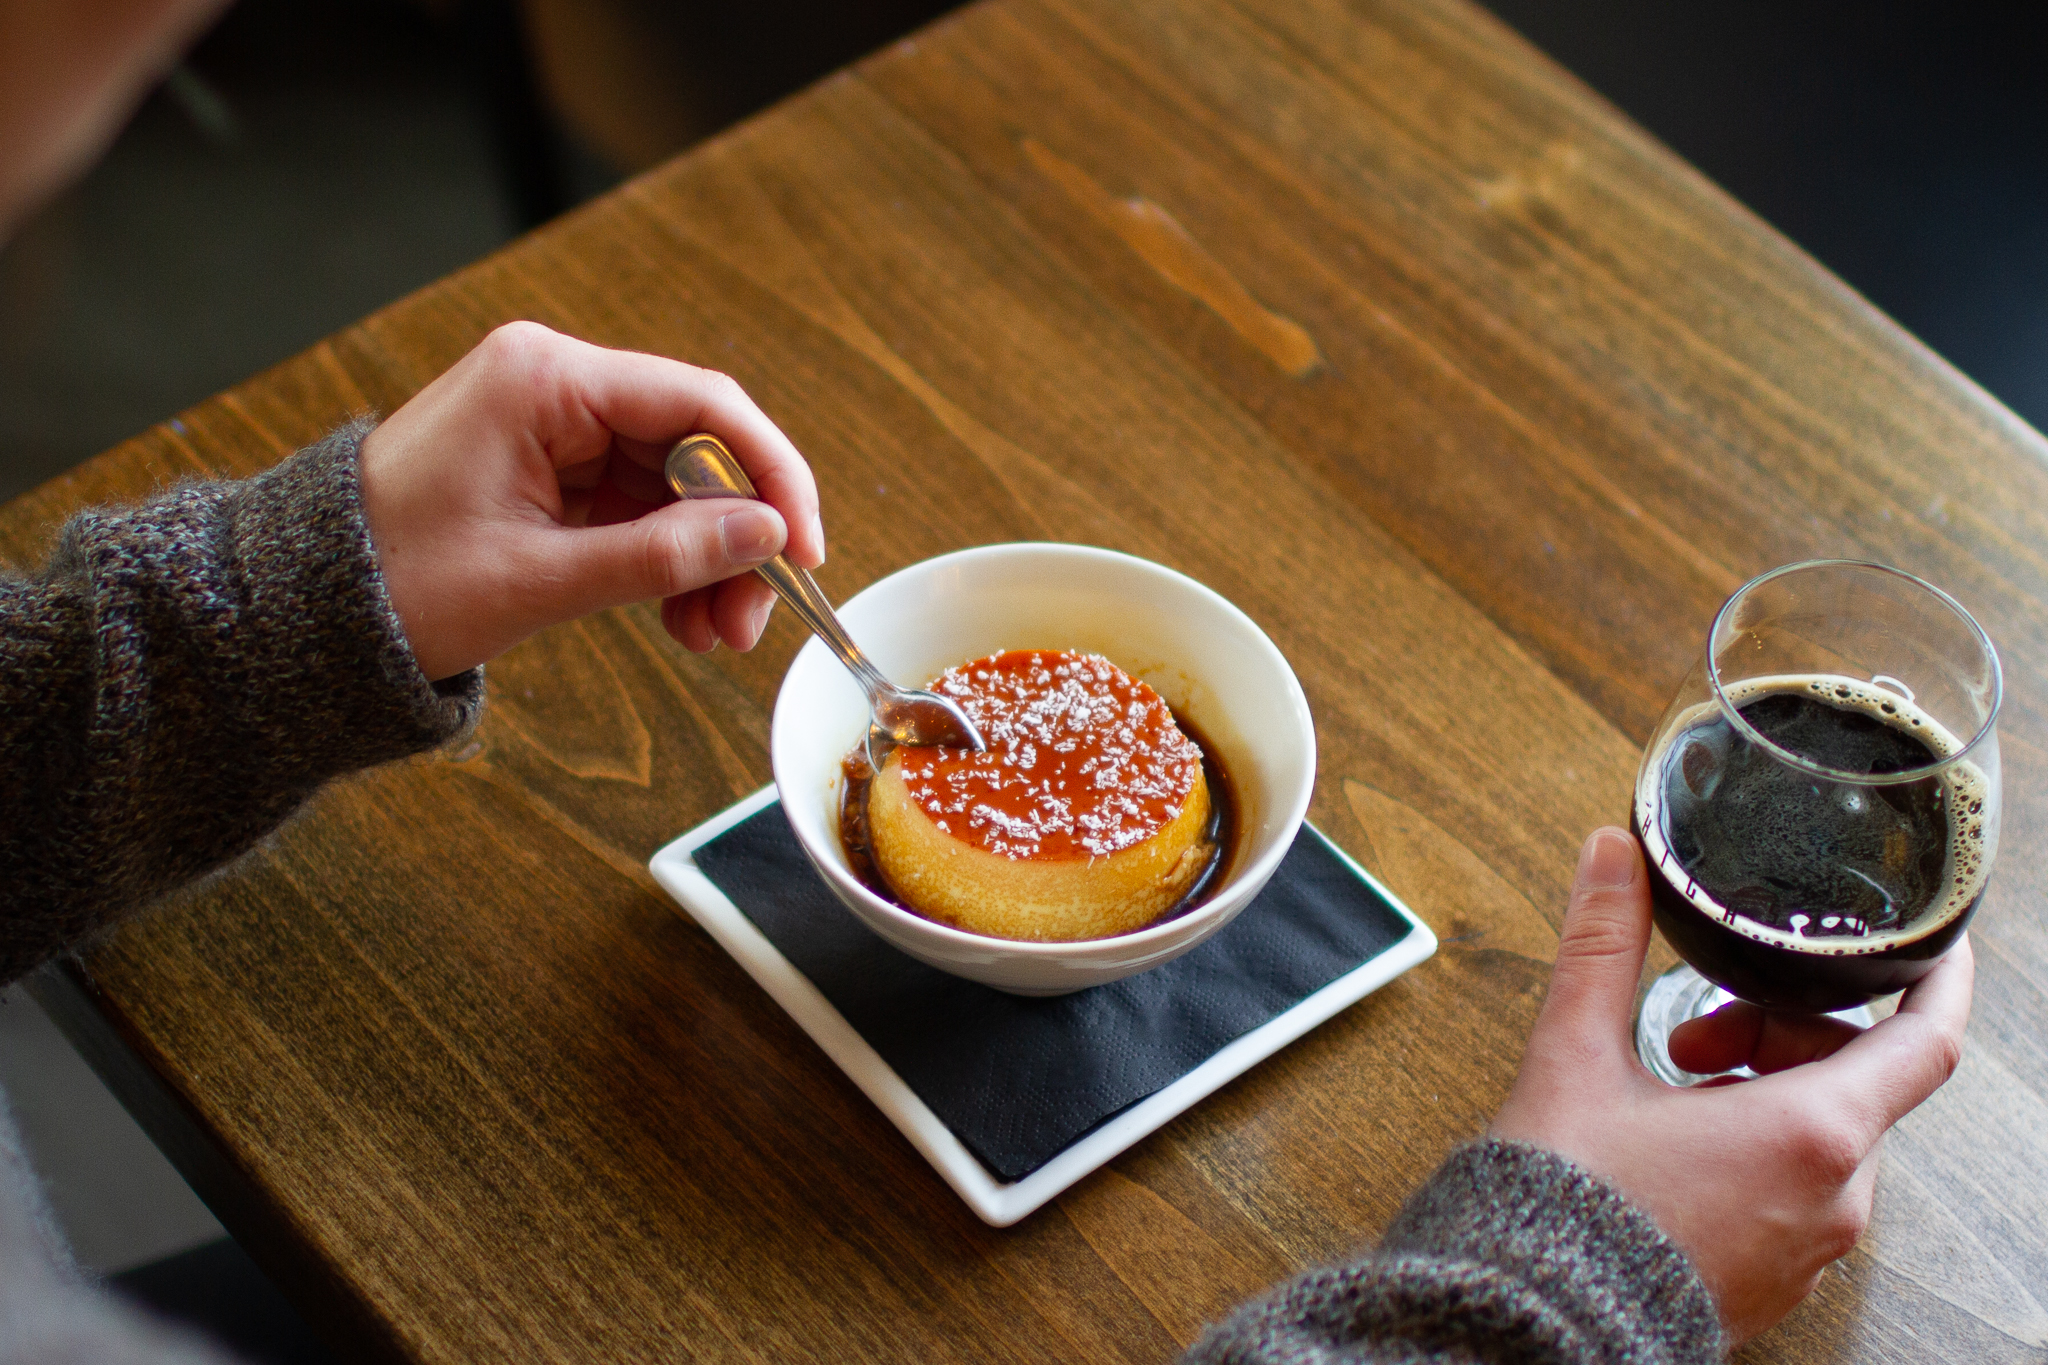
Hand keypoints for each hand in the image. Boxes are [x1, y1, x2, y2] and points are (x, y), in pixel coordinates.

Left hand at [358, 322, 824, 680]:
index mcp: (543, 379)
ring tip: (713, 636)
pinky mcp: (547, 465)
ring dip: (706, 558)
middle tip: (751, 620)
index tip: (803, 549)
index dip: (769, 475)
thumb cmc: (391, 584)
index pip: (700, 403)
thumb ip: (662, 556)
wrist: (298, 612)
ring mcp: (550, 423)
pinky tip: (681, 616)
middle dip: (735, 535)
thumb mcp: (539, 580)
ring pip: (674, 482)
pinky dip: (666, 560)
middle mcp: (553, 382)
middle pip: (694, 445)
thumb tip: (765, 537)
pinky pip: (637, 505)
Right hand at [1489, 827, 1970, 1344]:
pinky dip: (1754, 1150)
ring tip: (1669, 1088)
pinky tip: (1673, 1145)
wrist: (1531, 1318)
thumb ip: (1604, 942)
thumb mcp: (1577, 1050)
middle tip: (1691, 1031)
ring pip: (1824, 1137)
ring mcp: (1809, 1248)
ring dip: (1763, 1090)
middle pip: (1856, 1079)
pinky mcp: (1776, 1282)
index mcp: (1810, 1133)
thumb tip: (1614, 854)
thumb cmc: (1564, 1200)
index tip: (1934, 949)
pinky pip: (1797, 1194)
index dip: (1938, 981)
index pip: (1926, 1042)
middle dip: (1780, 1032)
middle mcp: (1831, 1197)